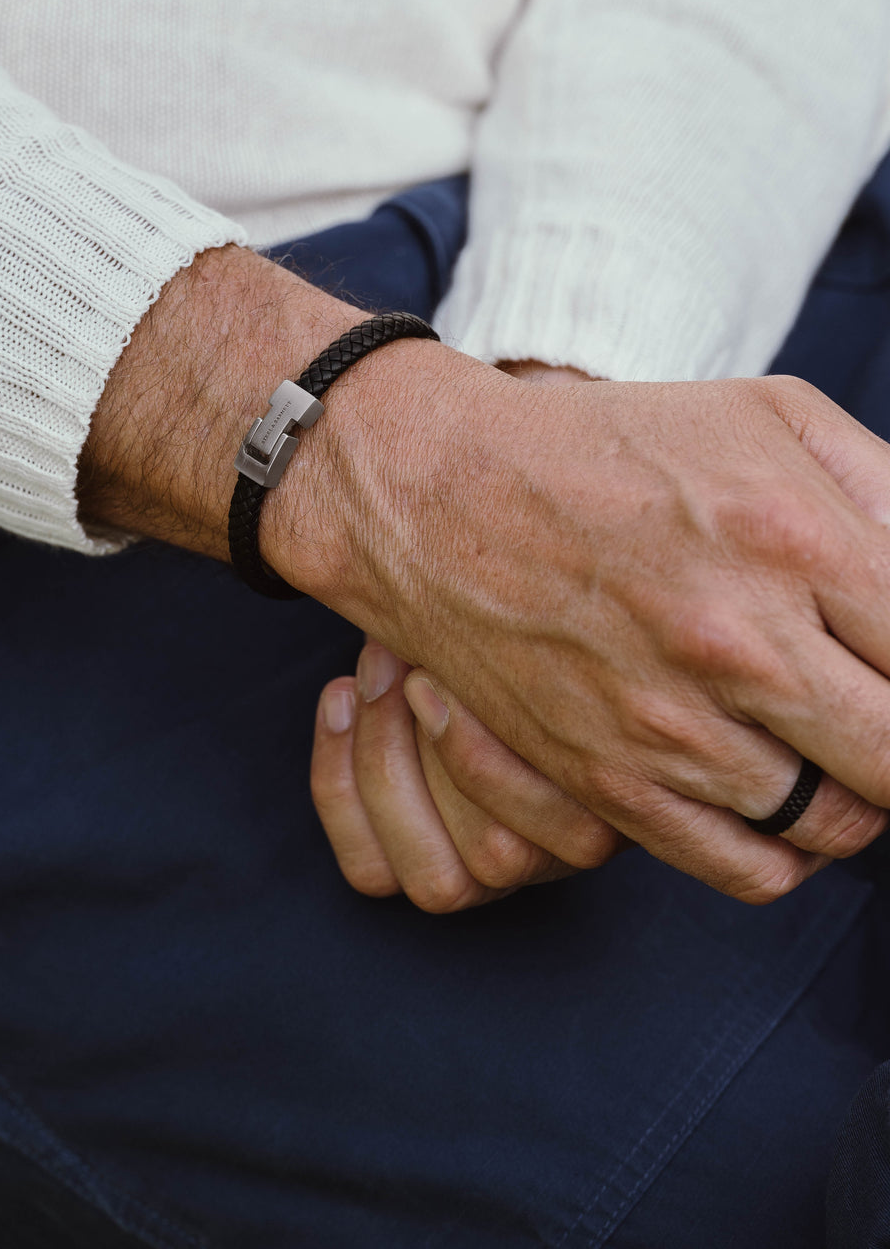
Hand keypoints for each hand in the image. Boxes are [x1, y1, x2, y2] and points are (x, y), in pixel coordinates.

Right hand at [80, 248, 888, 903]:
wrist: (438, 497)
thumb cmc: (610, 446)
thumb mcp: (768, 414)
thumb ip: (888, 490)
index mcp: (792, 537)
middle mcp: (739, 645)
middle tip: (881, 701)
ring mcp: (672, 727)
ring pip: (845, 826)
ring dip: (865, 792)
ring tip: (841, 738)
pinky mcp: (612, 783)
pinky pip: (753, 869)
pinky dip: (795, 848)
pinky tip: (783, 787)